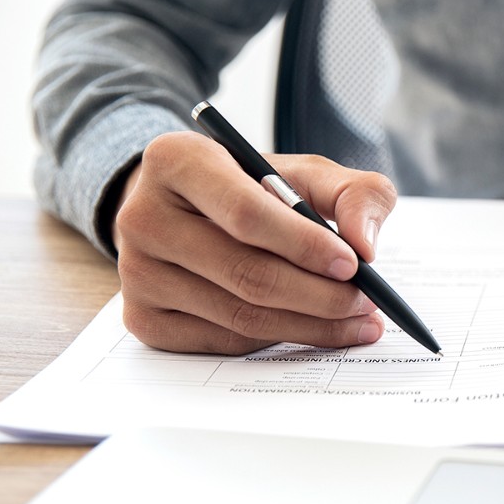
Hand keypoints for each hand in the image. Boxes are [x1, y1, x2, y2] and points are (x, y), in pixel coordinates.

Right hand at [113, 130, 396, 353]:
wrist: (189, 211)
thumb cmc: (254, 188)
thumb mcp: (306, 173)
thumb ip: (354, 193)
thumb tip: (366, 245)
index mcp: (176, 161)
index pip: (246, 213)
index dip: (304, 244)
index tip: (354, 264)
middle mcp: (141, 217)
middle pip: (246, 273)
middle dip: (320, 295)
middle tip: (367, 303)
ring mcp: (136, 273)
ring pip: (239, 316)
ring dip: (310, 325)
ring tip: (356, 320)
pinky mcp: (142, 319)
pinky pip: (224, 341)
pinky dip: (277, 339)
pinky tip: (310, 328)